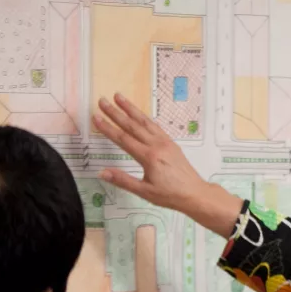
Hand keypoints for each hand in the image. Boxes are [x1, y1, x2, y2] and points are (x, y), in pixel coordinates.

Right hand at [91, 94, 241, 236]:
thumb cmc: (170, 195)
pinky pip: (155, 126)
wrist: (194, 193)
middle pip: (132, 125)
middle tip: (102, 101)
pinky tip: (138, 113)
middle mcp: (157, 145)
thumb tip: (102, 172)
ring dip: (130, 108)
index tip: (96, 117)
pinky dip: (144, 117)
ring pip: (144, 122)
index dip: (108, 128)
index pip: (123, 139)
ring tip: (119, 96)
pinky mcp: (171, 143)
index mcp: (149, 157)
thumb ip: (123, 180)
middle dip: (115, 112)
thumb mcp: (144, 191)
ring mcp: (165, 142)